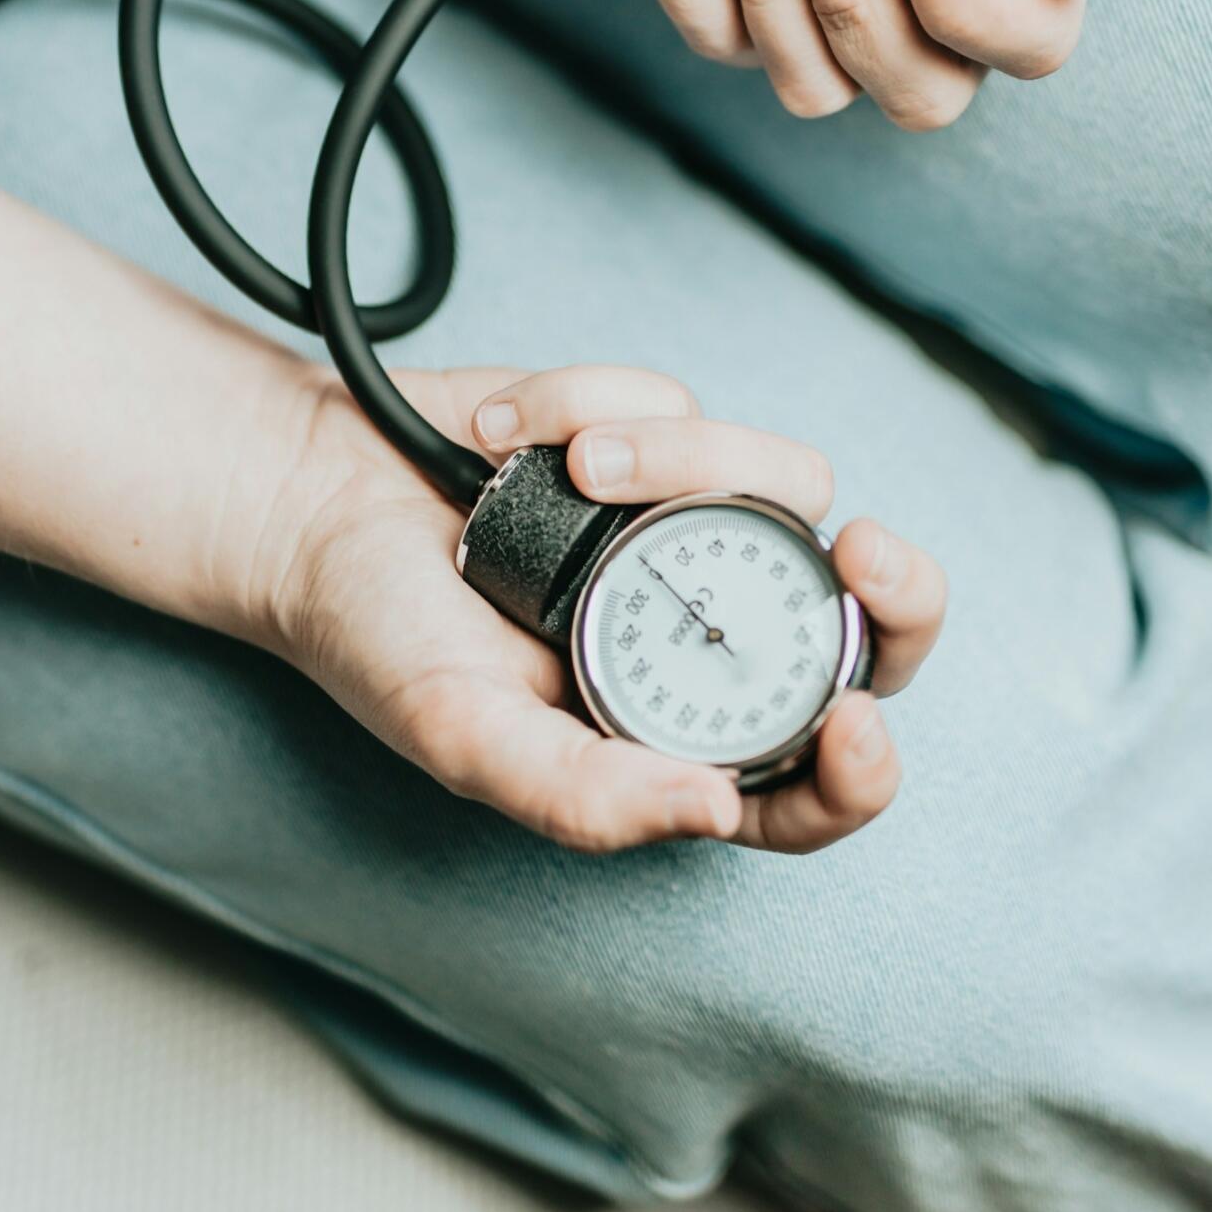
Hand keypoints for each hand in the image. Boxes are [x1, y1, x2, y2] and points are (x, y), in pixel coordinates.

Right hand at [247, 360, 944, 854]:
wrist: (311, 498)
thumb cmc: (380, 639)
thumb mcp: (464, 738)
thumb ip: (581, 796)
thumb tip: (715, 810)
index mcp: (673, 736)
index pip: (813, 783)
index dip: (862, 770)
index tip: (854, 722)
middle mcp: (708, 635)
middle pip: (868, 624)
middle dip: (900, 588)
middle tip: (863, 550)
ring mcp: (692, 528)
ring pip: (784, 485)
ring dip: (678, 458)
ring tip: (568, 466)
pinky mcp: (658, 434)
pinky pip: (679, 401)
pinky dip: (589, 403)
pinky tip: (502, 433)